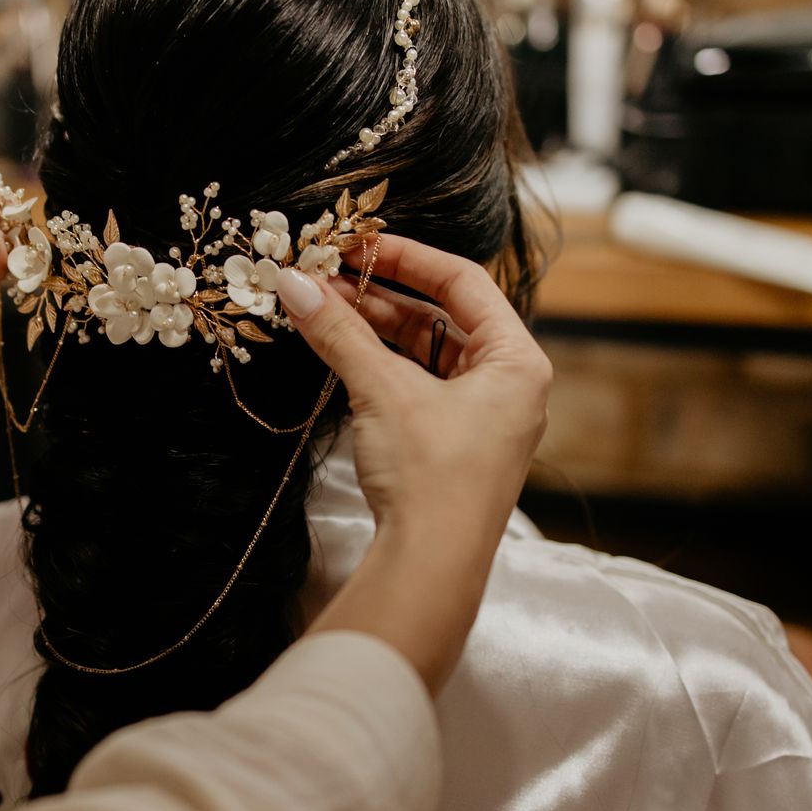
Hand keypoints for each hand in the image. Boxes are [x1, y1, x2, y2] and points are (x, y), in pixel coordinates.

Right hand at [276, 238, 551, 689]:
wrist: (432, 566)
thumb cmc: (433, 477)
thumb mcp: (382, 391)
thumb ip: (339, 331)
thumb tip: (294, 283)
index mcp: (518, 361)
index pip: (464, 282)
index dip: (407, 257)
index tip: (359, 244)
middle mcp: (509, 385)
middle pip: (442, 317)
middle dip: (380, 296)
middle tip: (327, 277)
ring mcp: (482, 418)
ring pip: (426, 353)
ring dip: (375, 330)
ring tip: (322, 309)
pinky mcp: (453, 446)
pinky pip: (417, 386)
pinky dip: (380, 366)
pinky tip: (341, 351)